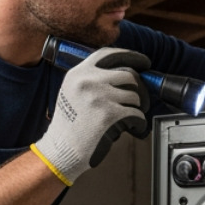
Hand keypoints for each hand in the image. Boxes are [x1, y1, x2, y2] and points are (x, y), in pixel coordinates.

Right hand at [32, 47, 150, 184]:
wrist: (61, 149)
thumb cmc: (69, 125)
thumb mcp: (72, 92)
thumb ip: (91, 79)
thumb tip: (124, 74)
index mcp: (78, 74)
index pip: (109, 54)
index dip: (131, 56)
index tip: (143, 62)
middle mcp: (88, 82)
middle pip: (128, 75)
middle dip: (138, 89)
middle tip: (140, 100)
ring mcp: (99, 98)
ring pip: (134, 96)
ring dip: (137, 108)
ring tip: (128, 117)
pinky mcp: (110, 115)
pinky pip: (136, 114)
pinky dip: (138, 122)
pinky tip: (133, 127)